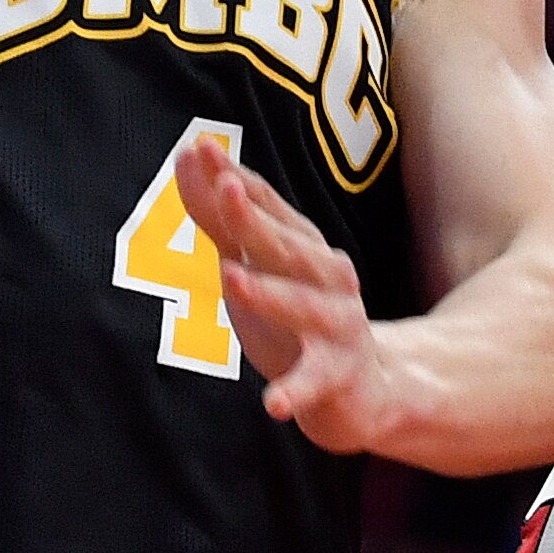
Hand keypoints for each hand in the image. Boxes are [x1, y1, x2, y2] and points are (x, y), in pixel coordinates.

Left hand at [177, 137, 406, 452]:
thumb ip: (222, 215)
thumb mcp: (258, 263)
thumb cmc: (299, 315)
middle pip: (286, 245)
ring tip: (230, 277)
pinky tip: (272, 404)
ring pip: (302, 305)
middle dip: (256, 217)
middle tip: (227, 188)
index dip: (235, 177)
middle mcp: (326, 275)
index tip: (203, 148)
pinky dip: (295, 391)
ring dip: (269, 291)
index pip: (266, 206)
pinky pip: (313, 382)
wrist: (365, 388)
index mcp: (304, 246)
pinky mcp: (337, 374)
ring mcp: (337, 324)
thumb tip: (188, 154)